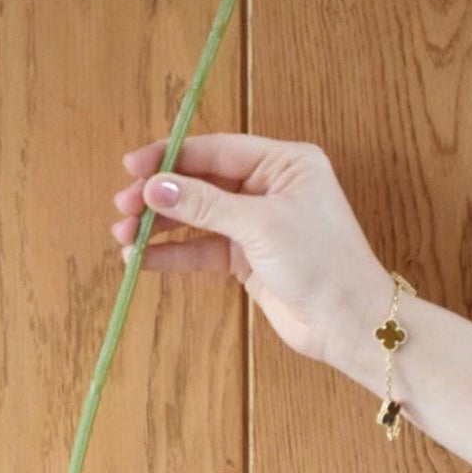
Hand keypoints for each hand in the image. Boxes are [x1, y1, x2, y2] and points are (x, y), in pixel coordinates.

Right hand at [110, 132, 393, 379]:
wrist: (349, 323)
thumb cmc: (321, 262)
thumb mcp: (261, 225)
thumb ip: (205, 205)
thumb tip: (154, 187)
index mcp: (283, 163)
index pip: (216, 149)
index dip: (172, 156)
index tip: (132, 165)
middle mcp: (269, 186)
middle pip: (202, 181)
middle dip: (161, 194)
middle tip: (122, 206)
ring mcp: (256, 223)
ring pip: (197, 216)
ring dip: (160, 226)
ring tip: (123, 236)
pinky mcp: (247, 258)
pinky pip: (201, 249)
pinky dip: (173, 253)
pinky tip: (142, 260)